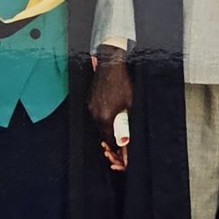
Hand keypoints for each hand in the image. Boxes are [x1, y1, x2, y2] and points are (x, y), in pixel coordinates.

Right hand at [89, 45, 131, 169]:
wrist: (110, 66)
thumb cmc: (122, 84)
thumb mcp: (130, 105)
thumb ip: (127, 122)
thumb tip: (127, 136)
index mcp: (105, 117)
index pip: (110, 139)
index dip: (116, 147)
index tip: (121, 152)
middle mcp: (95, 114)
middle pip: (103, 133)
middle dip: (111, 139)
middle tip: (118, 145)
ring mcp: (90, 107)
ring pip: (98, 125)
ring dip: (107, 128)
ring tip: (115, 131)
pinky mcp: (89, 101)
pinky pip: (95, 115)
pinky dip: (102, 119)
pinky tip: (109, 116)